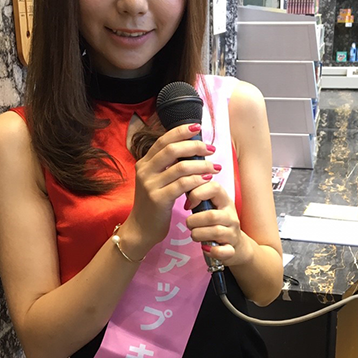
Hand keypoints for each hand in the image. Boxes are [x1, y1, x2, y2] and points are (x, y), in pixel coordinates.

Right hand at [124, 124, 219, 253]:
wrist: (141, 229)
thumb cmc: (154, 204)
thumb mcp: (157, 181)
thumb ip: (168, 166)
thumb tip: (190, 149)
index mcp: (144, 163)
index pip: (163, 140)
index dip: (181, 131)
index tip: (198, 127)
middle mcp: (144, 171)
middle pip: (172, 149)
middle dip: (195, 146)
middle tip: (211, 149)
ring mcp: (150, 185)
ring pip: (181, 167)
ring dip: (202, 165)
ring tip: (215, 167)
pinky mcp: (158, 199)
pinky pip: (183, 185)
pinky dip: (198, 180)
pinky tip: (208, 179)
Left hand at [185, 181, 253, 267]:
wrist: (237, 245)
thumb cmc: (217, 224)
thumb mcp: (211, 207)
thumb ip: (199, 197)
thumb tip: (181, 185)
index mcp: (224, 201)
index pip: (214, 187)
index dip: (197, 193)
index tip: (187, 204)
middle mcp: (230, 215)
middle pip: (211, 215)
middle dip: (194, 221)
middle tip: (189, 224)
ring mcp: (233, 233)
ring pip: (215, 232)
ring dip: (198, 235)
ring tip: (194, 235)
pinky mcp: (232, 249)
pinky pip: (222, 251)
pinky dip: (211, 251)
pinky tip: (205, 248)